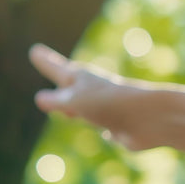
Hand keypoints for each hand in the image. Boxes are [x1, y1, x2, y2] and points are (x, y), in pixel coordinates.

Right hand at [30, 44, 156, 149]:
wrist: (149, 119)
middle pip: (71, 87)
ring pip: (86, 108)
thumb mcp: (74, 101)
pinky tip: (108, 132)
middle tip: (56, 73)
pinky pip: (104, 126)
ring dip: (78, 109)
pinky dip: (103, 128)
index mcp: (82, 79)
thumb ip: (56, 101)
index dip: (45, 61)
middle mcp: (93, 91)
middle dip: (62, 83)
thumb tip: (40, 99)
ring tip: (70, 111)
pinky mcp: (118, 125)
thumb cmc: (109, 104)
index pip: (56, 68)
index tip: (35, 50)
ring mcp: (106, 108)